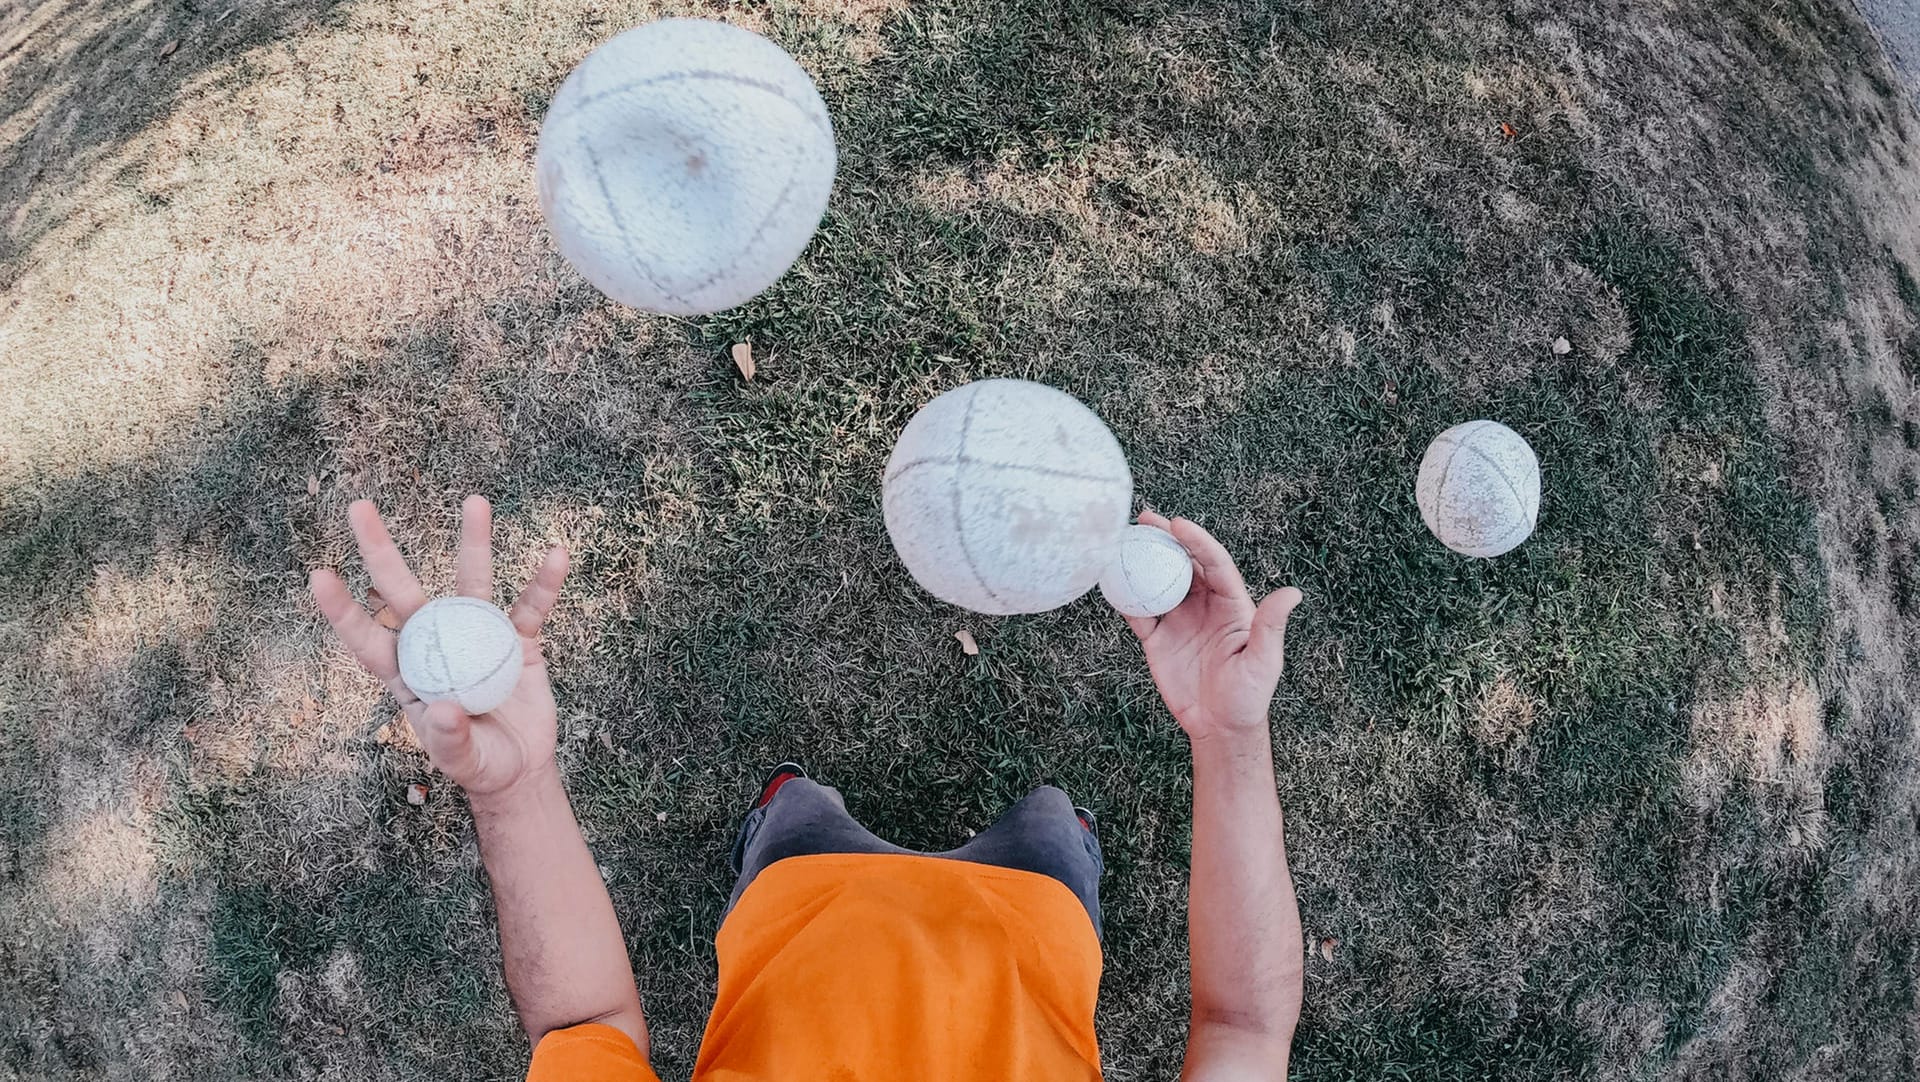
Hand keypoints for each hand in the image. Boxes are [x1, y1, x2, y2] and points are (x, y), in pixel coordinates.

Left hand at [310, 495, 569, 795]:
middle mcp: (437, 644)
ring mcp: (478, 637)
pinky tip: (555, 556)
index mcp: (409, 674)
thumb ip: (451, 740)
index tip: (318, 575)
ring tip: (476, 501)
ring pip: (471, 581)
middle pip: (403, 591)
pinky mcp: (518, 641)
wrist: (521, 768)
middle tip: (358, 506)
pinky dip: (544, 583)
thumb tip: (445, 709)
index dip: (344, 610)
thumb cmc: (479, 765)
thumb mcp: (461, 760)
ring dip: (474, 542)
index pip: (369, 638)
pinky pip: (531, 606)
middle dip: (380, 550)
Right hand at [1123, 511, 1302, 740]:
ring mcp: (1178, 620)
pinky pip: (1137, 612)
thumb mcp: (1263, 661)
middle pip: (1182, 563)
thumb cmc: (1249, 696)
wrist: (1219, 727)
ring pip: (1157, 581)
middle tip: (1145, 518)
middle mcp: (1203, 605)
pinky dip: (1124, 596)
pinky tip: (1109, 579)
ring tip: (1121, 540)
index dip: (1197, 542)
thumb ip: (1271, 626)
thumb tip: (1292, 594)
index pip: (1214, 563)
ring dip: (1140, 560)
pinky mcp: (1157, 639)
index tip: (1178, 525)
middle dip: (1165, 538)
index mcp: (1231, 603)